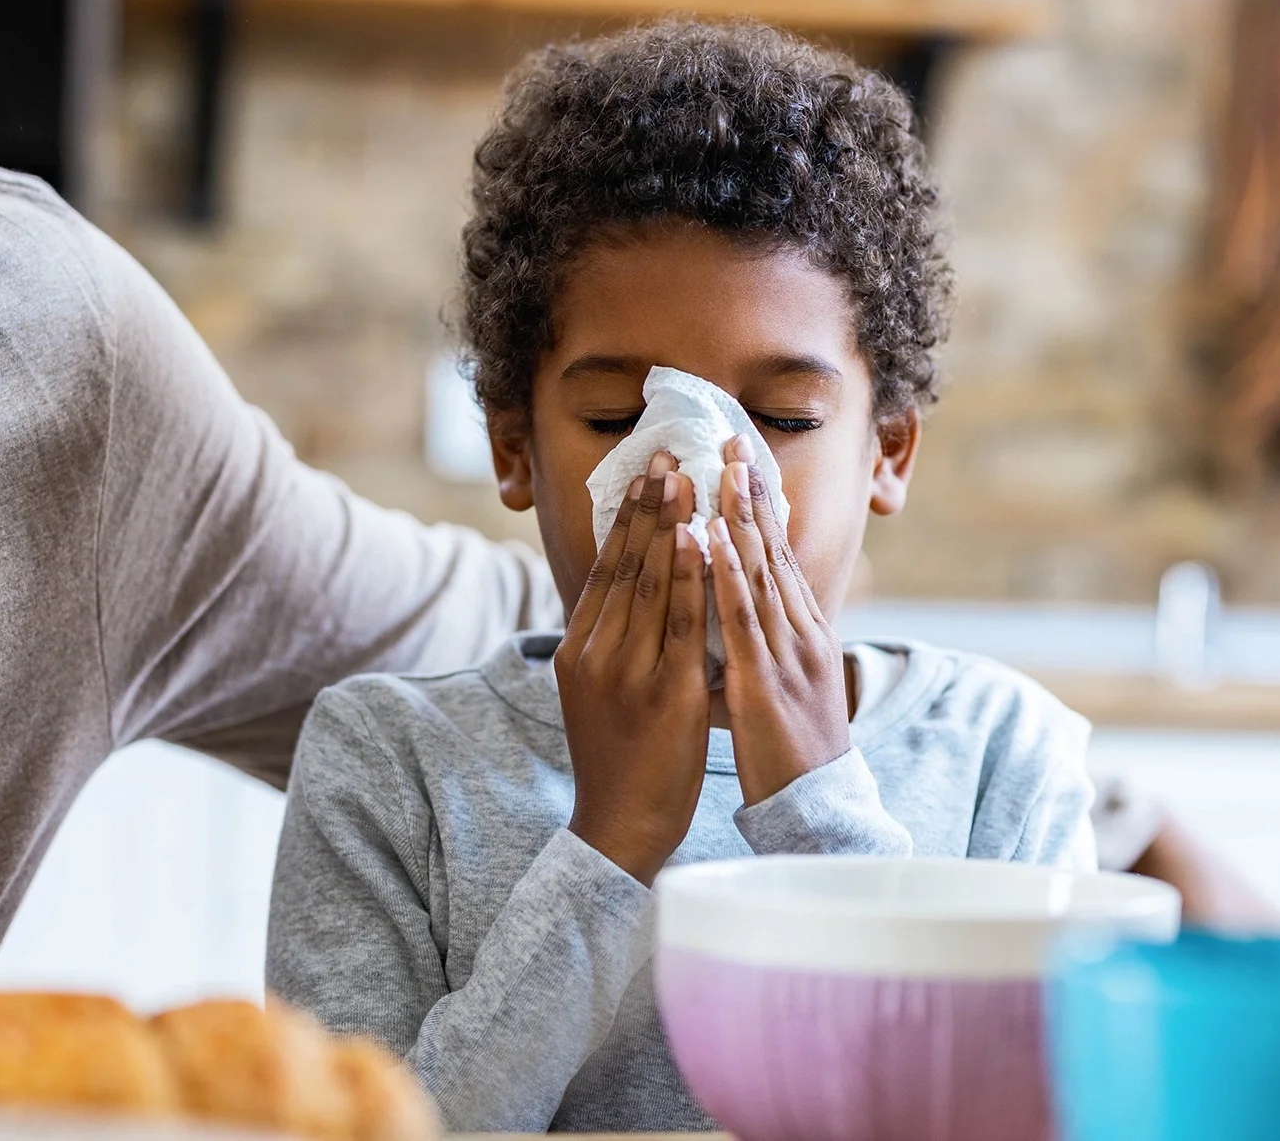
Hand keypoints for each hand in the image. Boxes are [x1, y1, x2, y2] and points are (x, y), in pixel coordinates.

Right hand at [557, 451, 711, 883]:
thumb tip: (632, 597)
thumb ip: (612, 646)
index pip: (604, 570)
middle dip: (647, 505)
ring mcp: (628, 672)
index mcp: (577, 652)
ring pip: (650, 584)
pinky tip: (703, 540)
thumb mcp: (600, 694)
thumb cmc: (619, 762)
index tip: (645, 473)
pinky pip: (681, 623)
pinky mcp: (665, 692)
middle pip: (624, 565)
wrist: (618, 828)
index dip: (626, 519)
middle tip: (665, 452)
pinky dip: (690, 577)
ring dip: (669, 524)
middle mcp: (596, 654)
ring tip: (685, 477)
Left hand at [710, 437, 850, 805]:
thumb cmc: (793, 754)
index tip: (743, 463)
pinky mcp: (765, 681)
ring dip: (739, 517)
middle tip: (732, 440)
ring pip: (760, 573)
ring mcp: (787, 654)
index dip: (762, 509)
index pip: (780, 558)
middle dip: (752, 494)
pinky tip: (709, 539)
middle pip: (775, 552)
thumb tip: (740, 620)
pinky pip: (741, 618)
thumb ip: (766, 648)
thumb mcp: (785, 688)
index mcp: (805, 634)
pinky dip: (725, 572)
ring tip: (721, 470)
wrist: (817, 809)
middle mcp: (802, 633)